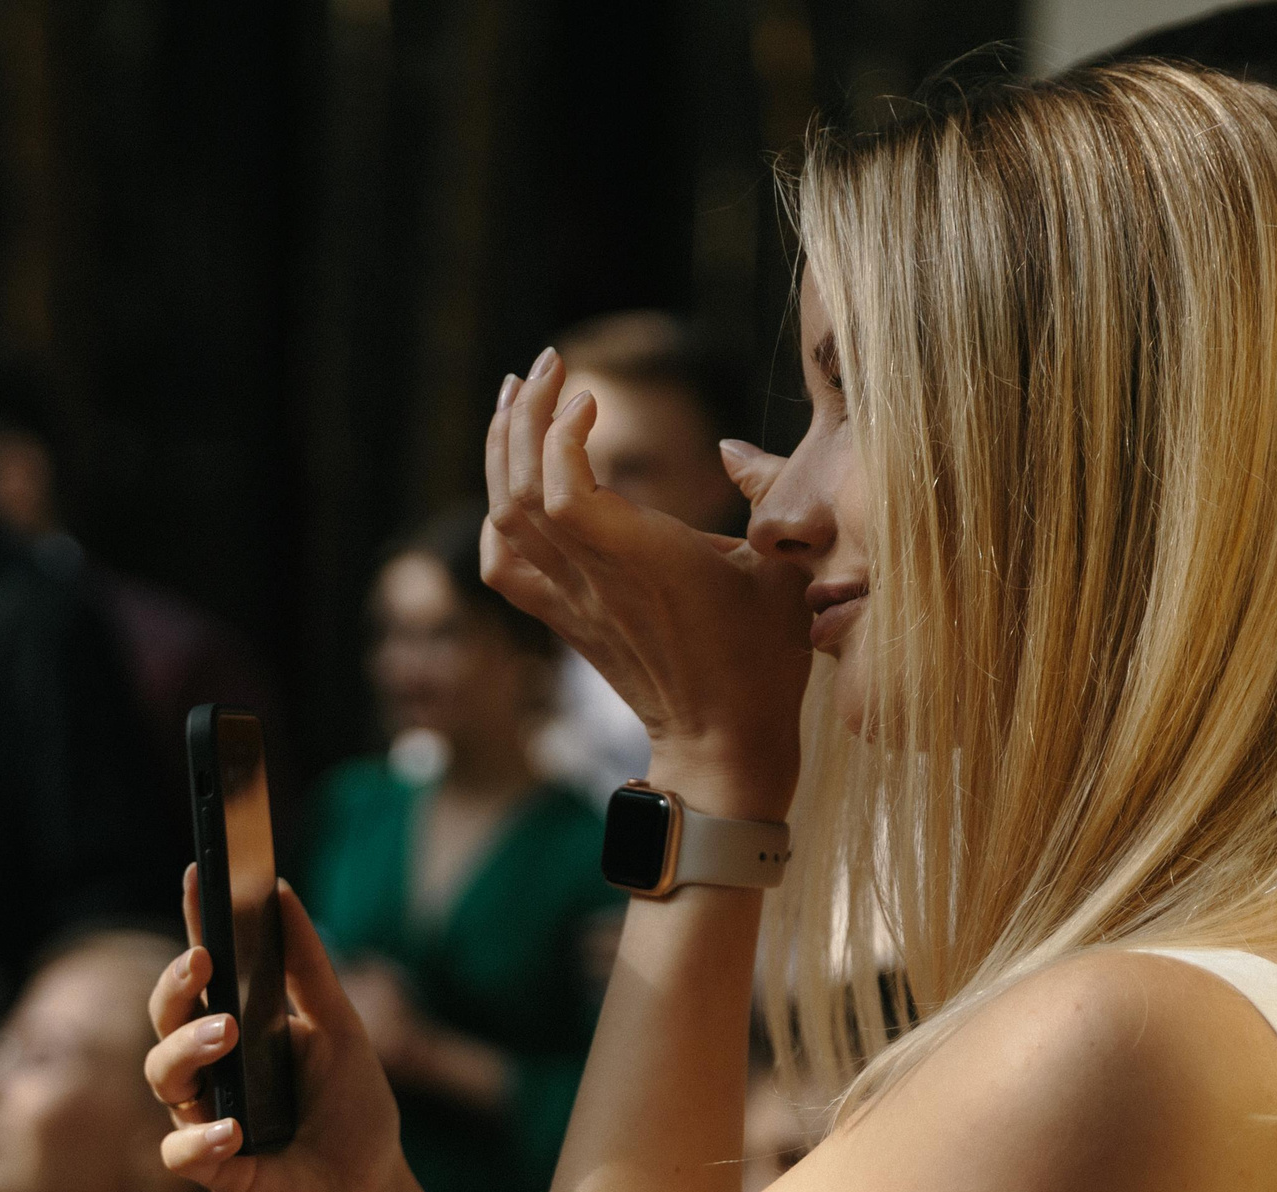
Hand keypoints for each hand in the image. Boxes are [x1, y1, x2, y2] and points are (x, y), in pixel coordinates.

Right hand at [145, 867, 417, 1191]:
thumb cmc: (355, 1118)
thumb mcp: (342, 1031)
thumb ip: (309, 969)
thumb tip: (284, 893)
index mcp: (240, 1027)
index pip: (205, 969)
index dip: (193, 921)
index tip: (196, 871)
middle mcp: (211, 1069)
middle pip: (164, 1014)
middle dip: (175, 983)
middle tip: (205, 961)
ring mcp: (204, 1117)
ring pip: (161, 1074)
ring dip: (188, 1048)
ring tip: (227, 1035)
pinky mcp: (209, 1172)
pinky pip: (179, 1151)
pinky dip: (201, 1137)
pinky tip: (234, 1130)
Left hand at [484, 349, 812, 817]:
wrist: (723, 743)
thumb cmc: (763, 657)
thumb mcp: (783, 569)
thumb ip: (768, 496)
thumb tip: (732, 450)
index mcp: (644, 561)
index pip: (564, 492)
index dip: (560, 435)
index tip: (589, 396)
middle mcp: (594, 580)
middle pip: (520, 492)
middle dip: (524, 417)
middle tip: (548, 363)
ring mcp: (572, 603)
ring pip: (503, 522)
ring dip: (500, 453)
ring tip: (518, 398)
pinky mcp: (564, 622)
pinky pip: (503, 567)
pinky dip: (493, 520)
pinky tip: (508, 487)